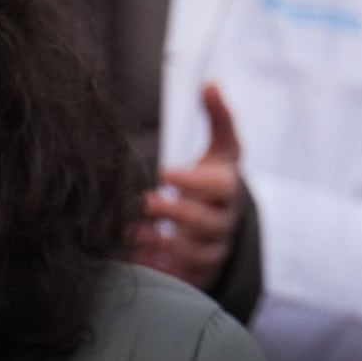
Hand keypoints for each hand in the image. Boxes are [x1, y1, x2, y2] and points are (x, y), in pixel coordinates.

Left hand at [137, 84, 245, 288]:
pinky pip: (187, 277)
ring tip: (135, 234)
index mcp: (226, 189)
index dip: (194, 181)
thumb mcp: (220, 150)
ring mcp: (214, 251)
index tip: (166, 173)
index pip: (219, 186)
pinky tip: (140, 263)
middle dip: (177, 214)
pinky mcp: (200, 274)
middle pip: (207, 222)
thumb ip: (217, 118)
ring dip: (165, 244)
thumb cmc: (214, 180)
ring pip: (197, 253)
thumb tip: (210, 82)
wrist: (224, 226)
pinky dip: (165, 271)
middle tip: (145, 203)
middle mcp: (223, 223)